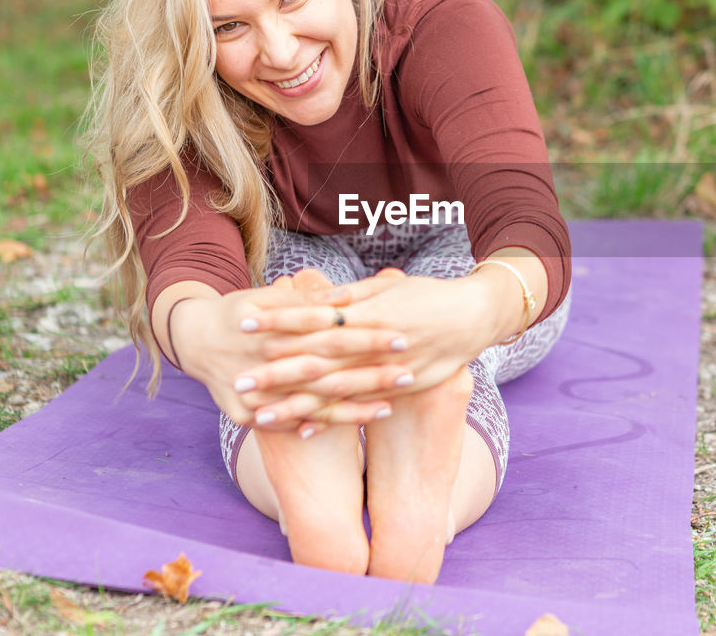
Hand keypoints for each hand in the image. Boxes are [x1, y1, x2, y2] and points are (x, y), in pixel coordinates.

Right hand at [169, 272, 411, 427]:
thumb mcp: (267, 298)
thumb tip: (349, 296)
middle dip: (368, 373)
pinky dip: (321, 423)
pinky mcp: (244, 416)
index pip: (328, 332)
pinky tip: (348, 425)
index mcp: (271, 328)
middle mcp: (261, 362)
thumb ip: (308, 299)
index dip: (366, 334)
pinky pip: (289, 423)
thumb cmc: (241, 311)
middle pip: (325, 370)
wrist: (191, 341)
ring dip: (353, 405)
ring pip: (311, 403)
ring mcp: (251, 394)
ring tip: (390, 404)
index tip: (402, 335)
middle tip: (408, 372)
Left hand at [236, 269, 501, 411]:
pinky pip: (361, 408)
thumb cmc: (429, 295)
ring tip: (259, 414)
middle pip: (318, 359)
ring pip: (335, 391)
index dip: (279, 319)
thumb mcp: (388, 287)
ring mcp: (389, 368)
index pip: (314, 316)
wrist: (477, 317)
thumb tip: (312, 296)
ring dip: (295, 404)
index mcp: (369, 311)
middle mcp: (376, 342)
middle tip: (238, 381)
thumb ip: (349, 296)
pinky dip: (333, 419)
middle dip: (276, 371)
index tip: (245, 321)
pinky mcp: (402, 389)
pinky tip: (304, 430)